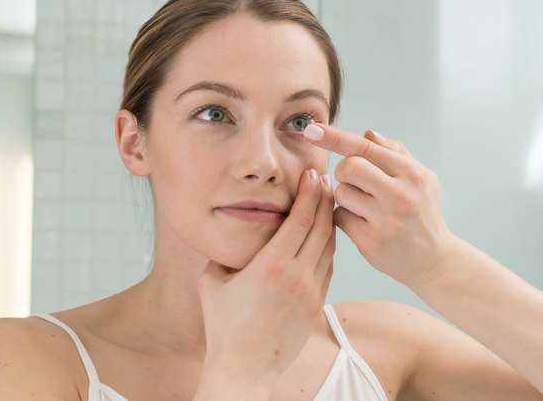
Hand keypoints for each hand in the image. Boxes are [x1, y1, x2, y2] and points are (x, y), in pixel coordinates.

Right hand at [196, 169, 334, 390]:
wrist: (244, 367)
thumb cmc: (223, 325)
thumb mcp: (212, 281)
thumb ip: (223, 252)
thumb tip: (229, 232)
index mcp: (272, 265)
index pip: (301, 219)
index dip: (310, 193)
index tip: (313, 175)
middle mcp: (298, 276)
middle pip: (322, 228)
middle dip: (325, 200)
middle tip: (325, 179)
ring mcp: (311, 292)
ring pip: (330, 247)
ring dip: (330, 223)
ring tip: (327, 203)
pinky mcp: (317, 305)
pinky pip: (328, 268)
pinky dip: (328, 247)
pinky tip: (323, 237)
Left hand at [304, 124, 453, 287]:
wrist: (434, 260)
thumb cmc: (422, 212)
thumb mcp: (420, 178)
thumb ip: (394, 153)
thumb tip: (367, 134)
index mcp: (412, 173)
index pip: (366, 148)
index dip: (335, 137)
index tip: (312, 131)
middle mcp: (401, 194)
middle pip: (349, 167)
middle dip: (342, 171)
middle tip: (352, 181)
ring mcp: (386, 219)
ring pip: (341, 193)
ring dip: (344, 196)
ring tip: (362, 205)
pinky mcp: (371, 241)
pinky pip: (339, 217)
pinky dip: (344, 217)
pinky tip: (361, 223)